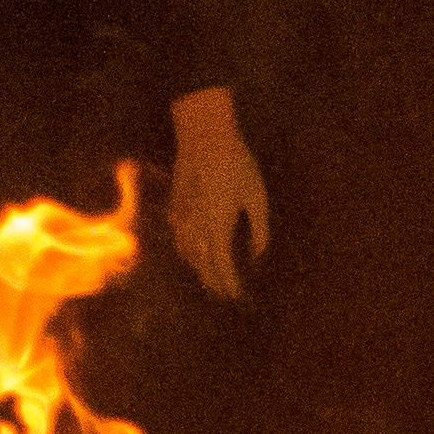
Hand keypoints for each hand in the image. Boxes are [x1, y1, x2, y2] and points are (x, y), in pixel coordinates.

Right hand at [166, 86, 269, 298]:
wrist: (203, 136)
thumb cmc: (236, 165)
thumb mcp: (256, 197)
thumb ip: (259, 230)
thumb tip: (258, 255)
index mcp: (218, 228)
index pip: (222, 266)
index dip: (229, 284)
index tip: (238, 297)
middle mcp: (196, 228)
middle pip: (202, 264)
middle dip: (214, 282)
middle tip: (224, 296)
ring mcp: (181, 216)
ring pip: (186, 253)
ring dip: (198, 269)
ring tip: (209, 280)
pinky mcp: (174, 204)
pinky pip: (178, 236)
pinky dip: (185, 250)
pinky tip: (190, 252)